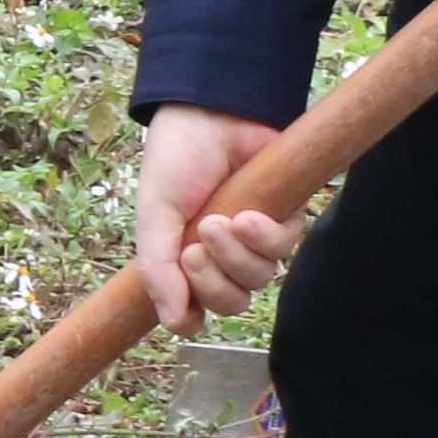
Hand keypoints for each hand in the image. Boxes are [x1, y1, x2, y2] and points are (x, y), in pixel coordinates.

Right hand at [131, 104, 295, 334]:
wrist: (209, 113)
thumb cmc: (176, 161)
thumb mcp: (153, 217)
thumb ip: (158, 270)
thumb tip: (173, 323)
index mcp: (185, 257)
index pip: (198, 309)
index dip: (194, 314)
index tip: (184, 306)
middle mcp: (222, 253)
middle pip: (232, 301)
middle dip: (213, 282)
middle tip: (194, 250)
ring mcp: (253, 238)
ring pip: (259, 278)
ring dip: (235, 256)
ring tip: (218, 220)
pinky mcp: (284, 217)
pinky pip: (283, 248)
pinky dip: (263, 236)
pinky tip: (246, 215)